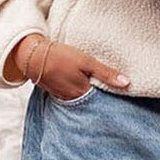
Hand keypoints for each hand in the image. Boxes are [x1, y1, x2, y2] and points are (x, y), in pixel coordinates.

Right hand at [10, 34, 129, 99]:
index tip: (124, 101)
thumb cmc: (61, 56)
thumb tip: (127, 83)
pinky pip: (71, 97)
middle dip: (102, 102)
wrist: (33, 55)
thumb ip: (106, 73)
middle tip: (114, 100)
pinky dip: (78, 94)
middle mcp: (73, 99)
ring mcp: (63, 97)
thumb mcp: (87, 61)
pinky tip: (82, 89)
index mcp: (83, 93)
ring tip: (100, 95)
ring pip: (82, 101)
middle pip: (92, 103)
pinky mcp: (56, 93)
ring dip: (90, 99)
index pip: (103, 101)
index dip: (112, 100)